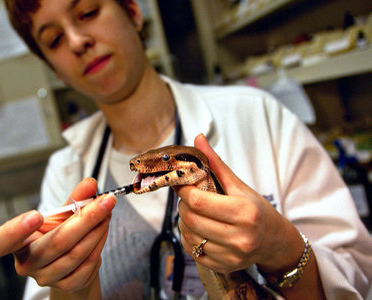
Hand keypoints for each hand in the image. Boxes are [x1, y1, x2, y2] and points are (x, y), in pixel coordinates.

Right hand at [0, 178, 115, 291]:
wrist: (69, 257)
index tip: (36, 215)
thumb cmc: (57, 233)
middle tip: (106, 200)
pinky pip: (88, 264)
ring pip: (77, 253)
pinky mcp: (67, 285)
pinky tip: (104, 229)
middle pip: (57, 242)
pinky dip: (100, 243)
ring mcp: (46, 278)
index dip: (14, 230)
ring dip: (98, 229)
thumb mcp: (60, 214)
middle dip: (87, 218)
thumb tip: (90, 184)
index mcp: (15, 243)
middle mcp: (26, 264)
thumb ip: (74, 199)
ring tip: (108, 211)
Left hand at [176, 134, 302, 274]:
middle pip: (191, 219)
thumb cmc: (257, 210)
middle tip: (188, 198)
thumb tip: (199, 139)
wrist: (275, 241)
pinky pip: (193, 252)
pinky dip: (189, 238)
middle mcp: (239, 237)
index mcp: (244, 212)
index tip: (181, 184)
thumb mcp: (240, 186)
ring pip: (189, 236)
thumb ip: (216, 164)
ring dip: (184, 222)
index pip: (199, 202)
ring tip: (194, 213)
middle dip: (183, 205)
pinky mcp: (224, 266)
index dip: (183, 191)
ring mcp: (231, 255)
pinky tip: (198, 229)